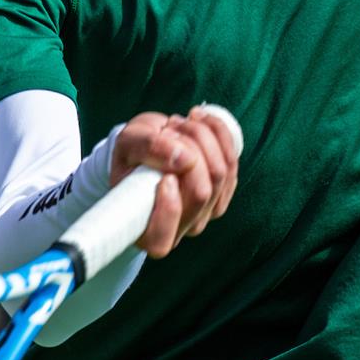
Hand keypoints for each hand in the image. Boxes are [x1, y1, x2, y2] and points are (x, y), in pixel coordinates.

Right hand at [110, 107, 241, 257]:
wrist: (149, 145)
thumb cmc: (132, 153)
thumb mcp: (127, 144)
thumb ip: (148, 148)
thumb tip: (184, 159)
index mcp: (146, 231)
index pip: (161, 238)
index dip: (168, 208)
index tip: (164, 177)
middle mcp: (180, 229)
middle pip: (200, 192)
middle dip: (188, 150)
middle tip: (168, 128)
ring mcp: (205, 213)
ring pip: (220, 173)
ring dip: (202, 137)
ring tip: (179, 123)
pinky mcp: (224, 192)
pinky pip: (232, 161)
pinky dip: (218, 134)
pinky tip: (199, 120)